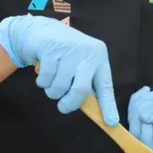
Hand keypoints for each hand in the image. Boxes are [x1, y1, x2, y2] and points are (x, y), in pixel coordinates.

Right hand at [0, 15, 117, 122]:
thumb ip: (86, 83)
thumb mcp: (81, 65)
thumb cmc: (66, 54)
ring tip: (52, 83)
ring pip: (59, 87)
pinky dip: (42, 82)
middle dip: (69, 104)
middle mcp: (88, 52)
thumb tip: (95, 112)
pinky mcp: (51, 49)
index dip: (108, 106)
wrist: (43, 30)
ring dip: (52, 92)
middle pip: (80, 90)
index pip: (105, 86)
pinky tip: (44, 73)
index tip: (110, 122)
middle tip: (63, 107)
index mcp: (99, 57)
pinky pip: (45, 80)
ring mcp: (69, 50)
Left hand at [127, 87, 152, 150]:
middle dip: (142, 109)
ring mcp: (146, 135)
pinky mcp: (140, 125)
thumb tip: (142, 116)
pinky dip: (137, 100)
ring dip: (141, 102)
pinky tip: (148, 92)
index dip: (146, 129)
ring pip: (133, 120)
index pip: (151, 144)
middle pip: (137, 133)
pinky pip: (131, 113)